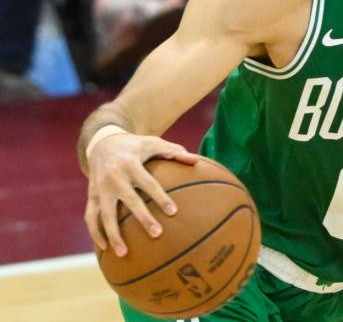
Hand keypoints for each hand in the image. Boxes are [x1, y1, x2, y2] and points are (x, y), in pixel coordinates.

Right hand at [84, 133, 198, 256]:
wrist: (101, 143)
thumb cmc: (134, 146)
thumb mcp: (153, 143)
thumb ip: (174, 152)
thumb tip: (197, 160)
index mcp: (131, 164)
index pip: (148, 183)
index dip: (161, 197)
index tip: (174, 212)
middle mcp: (114, 177)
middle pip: (129, 200)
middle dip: (142, 218)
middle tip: (157, 234)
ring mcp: (100, 189)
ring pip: (105, 215)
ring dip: (113, 234)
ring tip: (124, 253)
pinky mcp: (91, 196)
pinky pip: (91, 217)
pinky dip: (95, 233)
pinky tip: (105, 248)